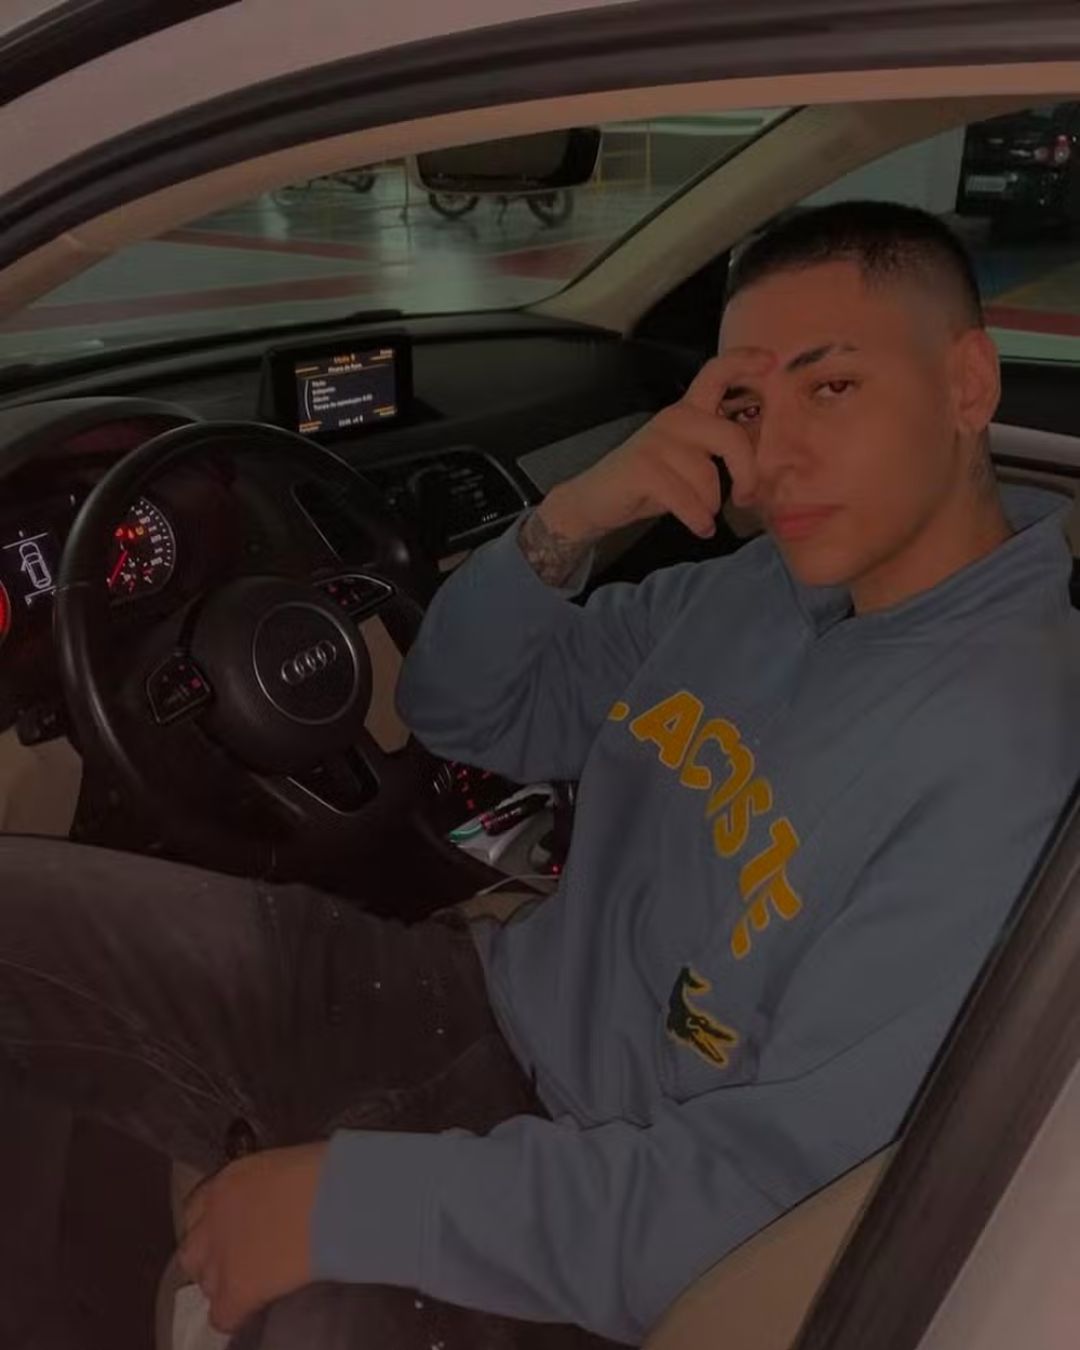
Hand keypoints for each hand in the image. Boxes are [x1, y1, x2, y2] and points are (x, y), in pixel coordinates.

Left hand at [179, 1141, 327, 1333]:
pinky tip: (253, 1310)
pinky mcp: (236, 1290)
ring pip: (206, 1285)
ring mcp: (221, 1257)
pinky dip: (235, 1316)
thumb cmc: (322, 1171)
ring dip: (223, 1286)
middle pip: (193, 1251)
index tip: (233, 1231)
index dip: (214, 1225)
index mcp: (227, 1182)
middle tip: (239, 1261)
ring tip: (251, 1286)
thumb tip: (272, 1203)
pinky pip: (222, 1316)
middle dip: (211, 1259)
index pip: (197, 1210)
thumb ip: (264, 1187)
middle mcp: (213, 1219)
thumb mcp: (282, 1168)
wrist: (334, 1197)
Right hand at [538, 348, 772, 543]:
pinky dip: (697, 519)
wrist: (596, 500)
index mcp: (688, 411)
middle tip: (745, 498)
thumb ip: (717, 451)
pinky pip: (687, 498)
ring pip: (707, 477)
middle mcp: (674, 418)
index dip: (744, 362)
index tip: (771, 361)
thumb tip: (760, 468)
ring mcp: (656, 441)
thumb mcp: (688, 460)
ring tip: (700, 516)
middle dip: (746, 473)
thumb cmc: (650, 482)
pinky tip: (699, 528)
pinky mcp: (643, 467)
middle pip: (730, 437)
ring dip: (709, 505)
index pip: (716, 373)